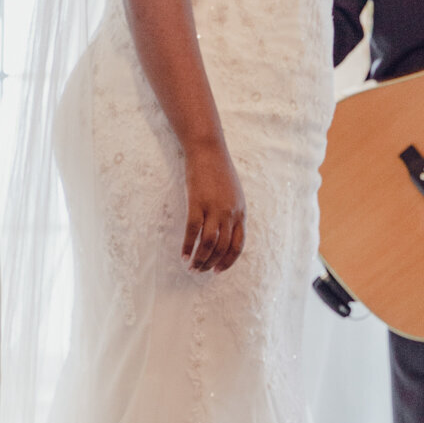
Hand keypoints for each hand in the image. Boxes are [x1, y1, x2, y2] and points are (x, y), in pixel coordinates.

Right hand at [183, 140, 245, 272]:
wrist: (208, 151)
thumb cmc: (219, 172)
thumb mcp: (234, 195)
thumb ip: (233, 213)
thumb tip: (226, 232)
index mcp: (241, 213)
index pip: (238, 245)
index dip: (228, 261)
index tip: (218, 270)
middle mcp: (230, 213)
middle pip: (222, 248)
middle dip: (211, 264)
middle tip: (200, 271)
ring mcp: (214, 209)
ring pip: (209, 244)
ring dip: (200, 259)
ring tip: (191, 267)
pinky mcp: (197, 203)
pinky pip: (192, 231)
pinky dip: (187, 246)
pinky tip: (182, 255)